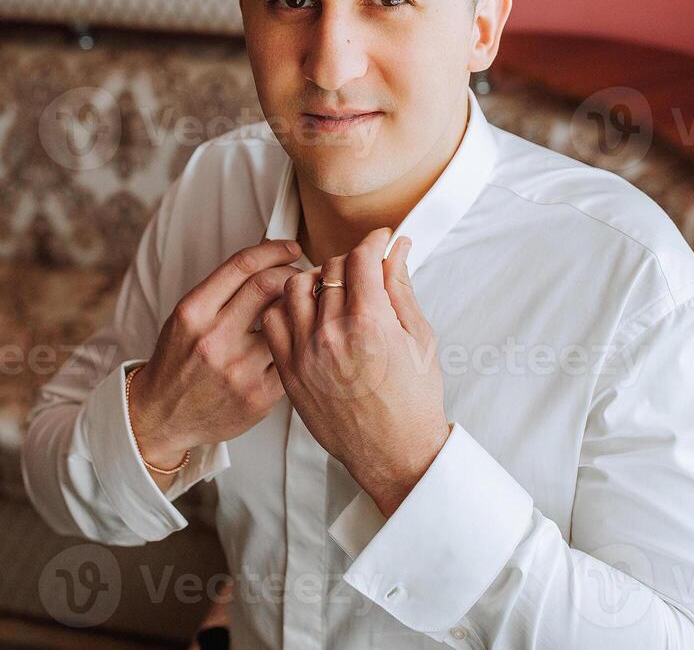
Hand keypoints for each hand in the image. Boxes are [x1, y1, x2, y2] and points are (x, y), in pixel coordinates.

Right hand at [130, 239, 302, 469]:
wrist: (162, 416)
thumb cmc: (178, 362)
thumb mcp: (188, 317)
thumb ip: (223, 290)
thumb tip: (268, 257)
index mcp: (193, 312)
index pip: (242, 264)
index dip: (274, 249)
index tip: (289, 247)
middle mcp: (214, 339)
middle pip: (270, 284)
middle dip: (292, 273)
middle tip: (300, 276)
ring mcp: (238, 369)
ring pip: (287, 321)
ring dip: (299, 309)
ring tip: (299, 309)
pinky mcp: (259, 395)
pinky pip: (292, 357)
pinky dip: (296, 345)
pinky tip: (293, 344)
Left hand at [261, 227, 450, 516]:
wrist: (394, 453)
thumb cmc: (413, 403)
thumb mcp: (420, 338)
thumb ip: (401, 288)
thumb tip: (397, 251)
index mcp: (370, 324)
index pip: (361, 258)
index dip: (374, 241)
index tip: (381, 240)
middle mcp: (331, 335)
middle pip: (330, 268)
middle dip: (351, 262)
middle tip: (365, 270)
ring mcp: (304, 353)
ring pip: (295, 287)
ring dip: (315, 279)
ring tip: (334, 290)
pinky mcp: (288, 370)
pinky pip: (274, 320)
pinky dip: (287, 307)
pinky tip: (308, 312)